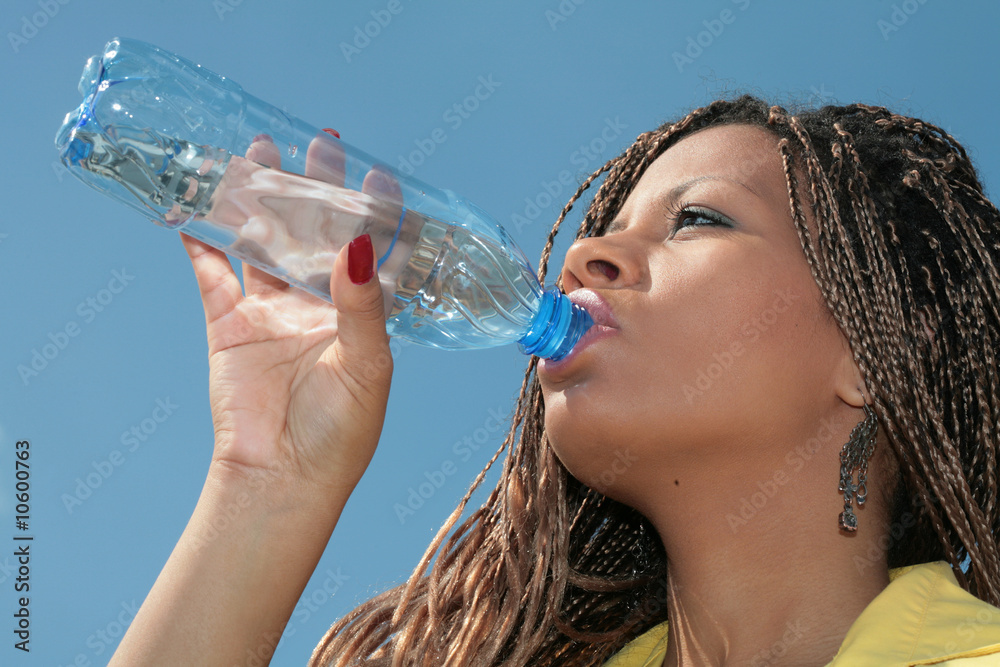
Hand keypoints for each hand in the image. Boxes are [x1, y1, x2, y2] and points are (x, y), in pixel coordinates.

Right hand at [179, 130, 393, 501]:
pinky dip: (200, 244)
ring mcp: (271, 311)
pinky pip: (211, 276)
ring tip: (257, 155)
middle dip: (315, 190)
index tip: (374, 175)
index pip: (371, 251)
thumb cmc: (340, 432)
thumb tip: (361, 245)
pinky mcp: (229, 325)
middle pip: (315, 234)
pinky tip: (194, 211)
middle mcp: (317, 304)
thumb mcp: (366, 365)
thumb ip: (362, 305)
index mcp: (361, 313)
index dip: (375, 213)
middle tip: (316, 145)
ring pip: (263, 243)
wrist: (282, 479)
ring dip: (259, 202)